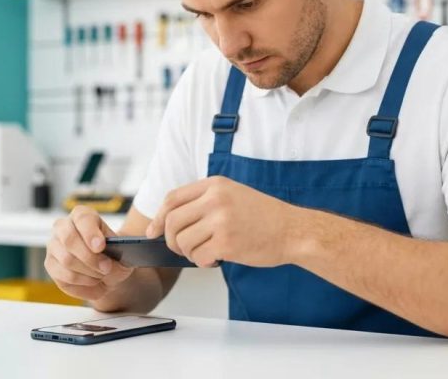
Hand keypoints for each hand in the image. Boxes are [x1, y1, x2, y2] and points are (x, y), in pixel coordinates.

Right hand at [45, 206, 132, 300]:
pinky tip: (93, 281)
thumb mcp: (122, 254)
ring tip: (102, 275)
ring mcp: (53, 245)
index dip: (91, 233)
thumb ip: (118, 258)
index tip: (101, 246)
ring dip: (89, 272)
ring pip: (67, 260)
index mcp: (82, 215)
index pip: (82, 219)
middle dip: (90, 257)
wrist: (107, 270)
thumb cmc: (113, 255)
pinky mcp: (50, 265)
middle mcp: (63, 227)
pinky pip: (64, 276)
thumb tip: (111, 266)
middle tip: (106, 268)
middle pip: (69, 239)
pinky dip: (83, 283)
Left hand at [146, 176, 299, 267]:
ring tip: (205, 253)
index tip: (153, 231)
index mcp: (215, 184)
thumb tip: (169, 221)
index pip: (172, 198)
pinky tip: (216, 259)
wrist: (294, 230)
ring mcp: (221, 220)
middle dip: (171, 240)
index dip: (159, 217)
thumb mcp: (233, 194)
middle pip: (172, 221)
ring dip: (189, 253)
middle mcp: (215, 199)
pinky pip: (199, 256)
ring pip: (183, 241)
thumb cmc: (264, 216)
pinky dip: (203, 262)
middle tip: (182, 248)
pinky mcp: (227, 242)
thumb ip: (204, 201)